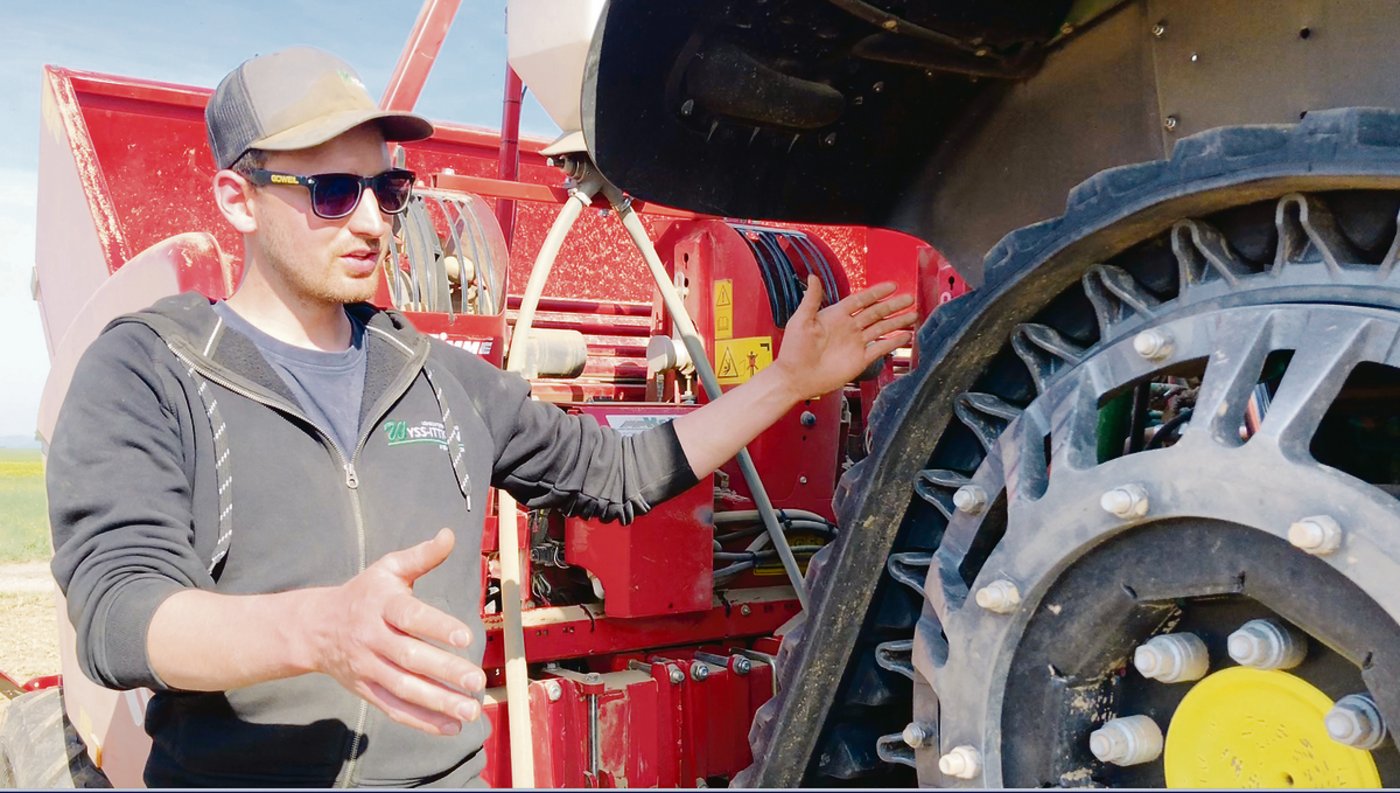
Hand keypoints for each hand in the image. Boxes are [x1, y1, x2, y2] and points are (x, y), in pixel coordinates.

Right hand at [309, 528, 484, 735]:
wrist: (314, 628)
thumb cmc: (363, 595)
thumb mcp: (387, 569)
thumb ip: (421, 556)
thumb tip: (450, 534)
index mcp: (381, 607)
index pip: (410, 617)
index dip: (437, 627)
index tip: (466, 637)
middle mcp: (373, 640)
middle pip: (409, 659)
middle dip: (444, 671)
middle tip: (477, 681)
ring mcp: (368, 669)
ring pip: (404, 689)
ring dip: (438, 703)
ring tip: (471, 710)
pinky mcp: (367, 691)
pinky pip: (395, 709)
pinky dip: (422, 721)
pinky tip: (451, 727)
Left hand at [770, 275, 915, 399]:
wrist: (796, 377)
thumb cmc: (795, 350)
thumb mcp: (801, 320)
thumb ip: (811, 299)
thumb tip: (813, 276)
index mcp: (836, 316)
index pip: (861, 300)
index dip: (876, 293)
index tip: (891, 286)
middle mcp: (849, 328)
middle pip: (876, 313)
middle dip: (893, 305)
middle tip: (909, 298)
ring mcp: (856, 344)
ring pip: (881, 329)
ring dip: (897, 322)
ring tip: (913, 314)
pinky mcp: (860, 360)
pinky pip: (880, 348)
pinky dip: (893, 342)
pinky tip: (906, 336)